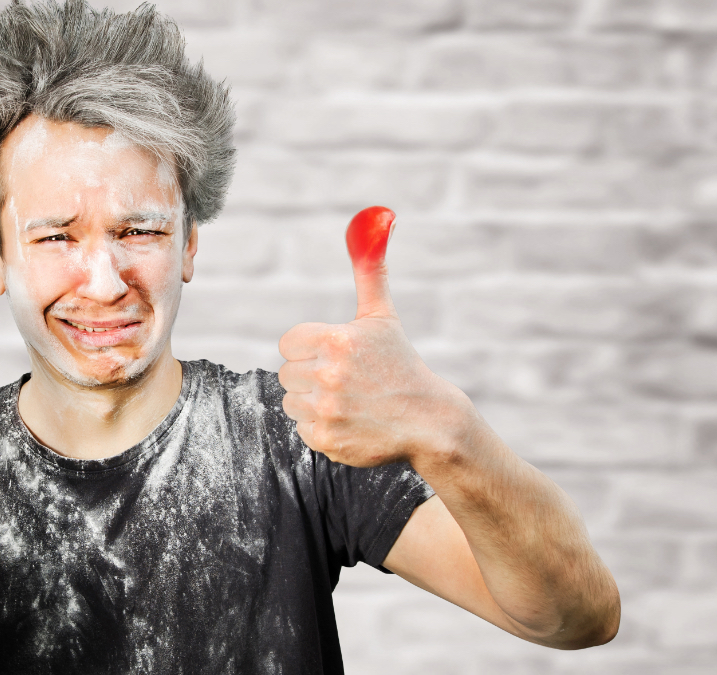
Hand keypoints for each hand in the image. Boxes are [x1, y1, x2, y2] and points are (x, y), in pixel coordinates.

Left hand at [278, 206, 468, 467]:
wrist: (429, 422)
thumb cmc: (400, 364)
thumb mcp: (381, 316)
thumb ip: (369, 269)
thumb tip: (376, 217)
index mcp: (335, 340)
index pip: (289, 343)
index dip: (310, 349)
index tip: (336, 356)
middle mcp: (328, 375)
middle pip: (287, 373)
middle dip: (312, 376)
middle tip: (347, 381)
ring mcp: (326, 410)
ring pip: (291, 401)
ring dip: (313, 402)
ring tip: (348, 401)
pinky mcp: (325, 439)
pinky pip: (302, 428)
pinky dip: (321, 427)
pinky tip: (349, 422)